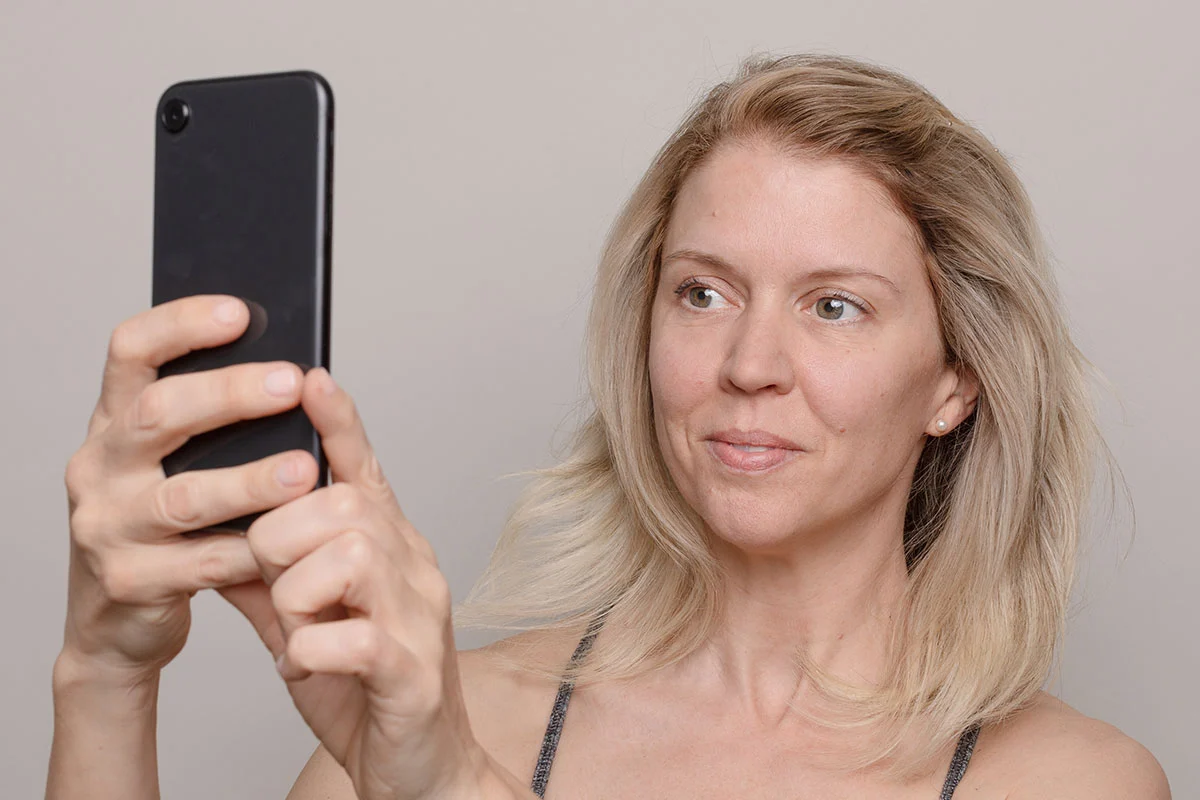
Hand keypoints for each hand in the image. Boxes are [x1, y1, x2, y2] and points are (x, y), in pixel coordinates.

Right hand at [59, 295, 318, 684]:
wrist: (117, 623)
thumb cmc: (166, 527)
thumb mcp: (173, 465)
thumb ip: (210, 424)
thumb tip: (293, 371)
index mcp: (113, 423)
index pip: (131, 351)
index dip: (181, 324)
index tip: (239, 311)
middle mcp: (99, 466)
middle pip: (158, 414)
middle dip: (229, 394)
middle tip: (291, 383)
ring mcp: (106, 525)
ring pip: (184, 496)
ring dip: (250, 480)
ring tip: (305, 469)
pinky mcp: (127, 581)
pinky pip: (201, 562)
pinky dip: (251, 550)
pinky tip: (290, 541)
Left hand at [219, 369, 506, 799]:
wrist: (420, 768)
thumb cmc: (362, 687)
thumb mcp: (304, 620)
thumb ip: (268, 572)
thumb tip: (219, 524)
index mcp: (387, 547)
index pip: (365, 469)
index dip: (338, 423)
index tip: (310, 376)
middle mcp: (412, 567)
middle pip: (345, 503)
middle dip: (285, 534)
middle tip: (274, 581)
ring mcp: (419, 616)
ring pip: (350, 555)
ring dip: (299, 591)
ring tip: (296, 627)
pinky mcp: (412, 671)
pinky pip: (354, 637)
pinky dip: (312, 649)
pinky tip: (306, 663)